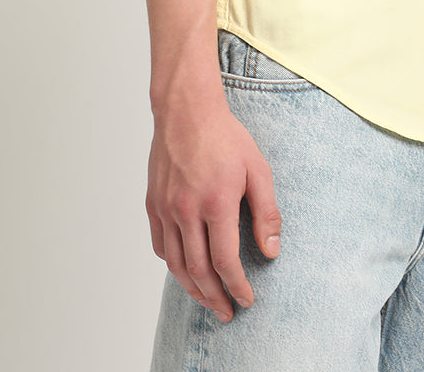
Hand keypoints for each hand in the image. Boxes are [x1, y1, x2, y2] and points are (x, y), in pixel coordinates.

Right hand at [146, 85, 281, 322]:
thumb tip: (271, 251)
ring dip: (193, 289)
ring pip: (175, 265)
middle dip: (215, 298)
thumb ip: (266, 213)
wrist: (187, 111)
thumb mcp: (258, 170)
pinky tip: (186, 271)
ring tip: (208, 301)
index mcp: (216, 203)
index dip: (237, 286)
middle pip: (198, 271)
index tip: (246, 300)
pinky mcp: (153, 204)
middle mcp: (186, 210)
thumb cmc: (225, 137)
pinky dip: (172, 265)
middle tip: (227, 312)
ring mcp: (166, 208)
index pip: (225, 262)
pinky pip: (160, 246)